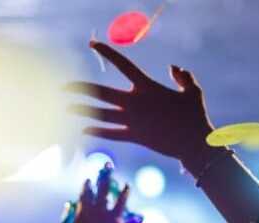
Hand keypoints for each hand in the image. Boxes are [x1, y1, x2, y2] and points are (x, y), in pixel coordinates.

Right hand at [66, 166, 138, 222]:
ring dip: (124, 192)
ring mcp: (113, 218)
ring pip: (120, 200)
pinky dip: (137, 219)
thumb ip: (68, 218)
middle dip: (106, 176)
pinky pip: (133, 222)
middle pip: (104, 188)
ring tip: (127, 185)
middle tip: (108, 166)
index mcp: (84, 210)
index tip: (89, 180)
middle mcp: (100, 210)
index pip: (86, 192)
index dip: (87, 185)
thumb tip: (69, 205)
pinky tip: (141, 216)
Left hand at [69, 42, 214, 166]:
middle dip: (80, 89)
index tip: (92, 44)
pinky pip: (111, 133)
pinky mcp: (134, 137)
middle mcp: (135, 102)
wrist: (194, 142)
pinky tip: (84, 129)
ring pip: (101, 114)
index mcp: (147, 86)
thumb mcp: (192, 91)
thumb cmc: (195, 115)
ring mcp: (132, 120)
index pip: (123, 64)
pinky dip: (98, 131)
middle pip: (101, 93)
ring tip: (66, 109)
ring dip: (82, 111)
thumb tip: (173, 67)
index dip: (107, 52)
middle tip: (63, 88)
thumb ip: (182, 76)